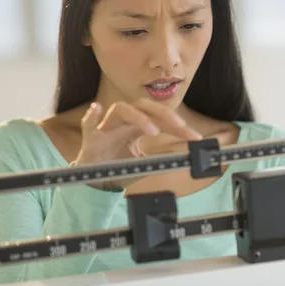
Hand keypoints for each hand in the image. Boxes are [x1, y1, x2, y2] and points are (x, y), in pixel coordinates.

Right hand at [74, 98, 202, 189]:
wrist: (96, 180)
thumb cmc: (120, 166)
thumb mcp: (145, 162)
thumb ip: (161, 155)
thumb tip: (182, 152)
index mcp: (139, 125)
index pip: (161, 119)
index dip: (179, 128)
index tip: (195, 137)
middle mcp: (125, 120)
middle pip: (144, 106)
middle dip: (163, 113)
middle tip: (180, 126)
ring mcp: (107, 125)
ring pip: (121, 109)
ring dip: (138, 117)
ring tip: (153, 131)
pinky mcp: (91, 135)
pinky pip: (88, 122)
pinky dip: (92, 115)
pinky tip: (97, 109)